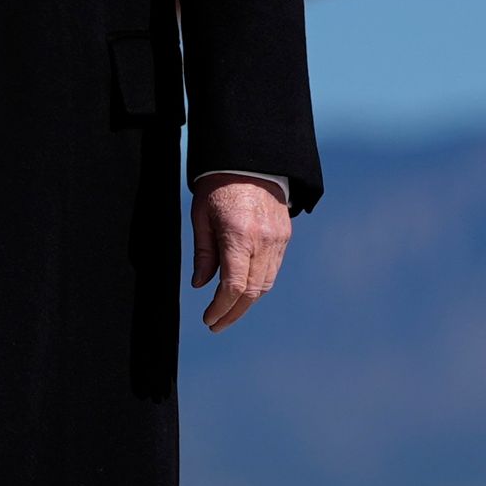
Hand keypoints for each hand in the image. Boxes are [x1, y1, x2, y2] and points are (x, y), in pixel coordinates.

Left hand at [189, 176, 290, 332]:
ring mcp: (277, 239)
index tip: (209, 319)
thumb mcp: (200, 216)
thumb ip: (203, 253)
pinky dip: (258, 285)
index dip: (221, 308)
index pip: (233, 286)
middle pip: (252, 292)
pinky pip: (272, 270)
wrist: (250, 161)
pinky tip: (243, 291)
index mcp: (238, 235)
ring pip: (265, 284)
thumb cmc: (218, 186)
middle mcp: (262, 240)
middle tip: (216, 324)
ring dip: (247, 303)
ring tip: (228, 311)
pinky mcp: (284, 236)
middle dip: (233, 312)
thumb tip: (201, 285)